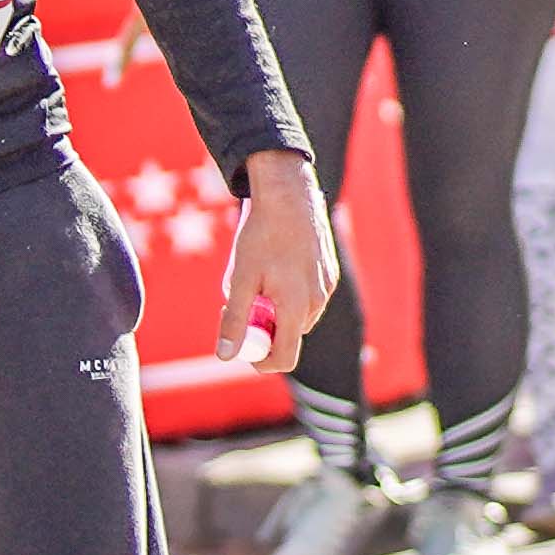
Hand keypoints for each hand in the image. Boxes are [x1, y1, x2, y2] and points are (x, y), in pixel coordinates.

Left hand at [217, 150, 338, 367]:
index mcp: (297, 306)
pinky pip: (306, 296)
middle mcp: (317, 301)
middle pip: (288, 336)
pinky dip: (287, 292)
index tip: (241, 345)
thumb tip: (226, 355)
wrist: (288, 194)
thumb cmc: (261, 235)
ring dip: (275, 309)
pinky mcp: (328, 273)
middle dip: (263, 327)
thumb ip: (234, 319)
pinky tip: (274, 265)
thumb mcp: (240, 277)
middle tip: (239, 299)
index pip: (284, 358)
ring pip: (296, 315)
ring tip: (257, 276)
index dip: (260, 360)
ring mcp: (326, 287)